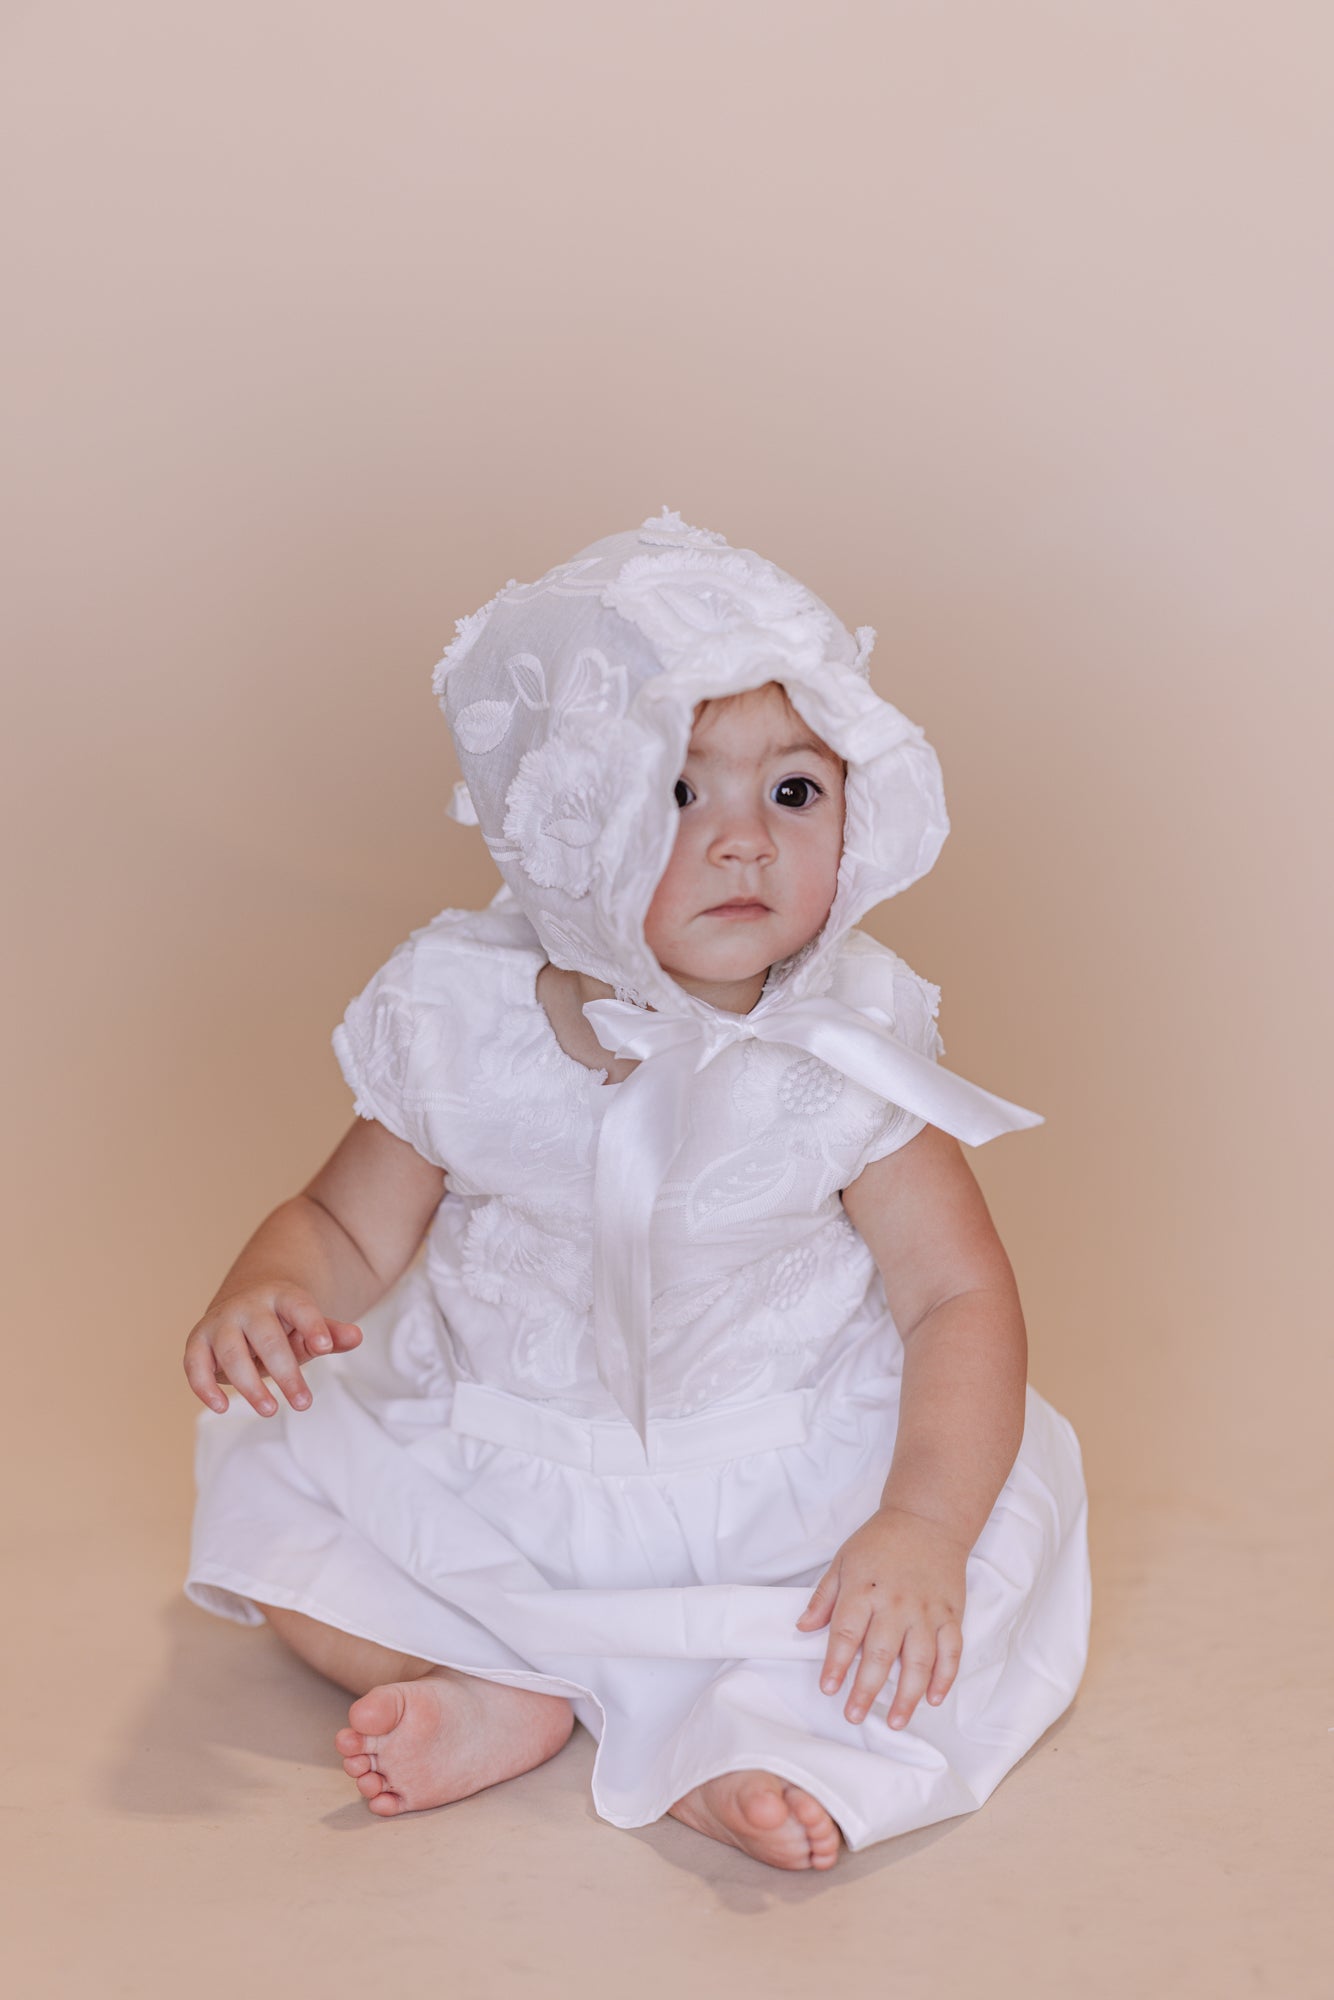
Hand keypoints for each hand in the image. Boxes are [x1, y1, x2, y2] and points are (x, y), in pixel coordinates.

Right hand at [183, 1284, 362, 1417]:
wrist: (245, 1305)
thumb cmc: (284, 1325)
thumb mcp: (309, 1327)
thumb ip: (331, 1333)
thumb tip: (356, 1337)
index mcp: (281, 1296)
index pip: (299, 1307)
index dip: (312, 1326)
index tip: (326, 1348)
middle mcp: (247, 1306)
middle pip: (266, 1337)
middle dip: (285, 1372)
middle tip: (304, 1404)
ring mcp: (220, 1322)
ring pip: (231, 1352)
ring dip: (249, 1384)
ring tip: (270, 1409)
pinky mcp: (198, 1342)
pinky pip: (195, 1364)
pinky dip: (204, 1386)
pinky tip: (222, 1407)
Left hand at [795, 1505, 966, 1729]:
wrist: (928, 1519)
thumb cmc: (881, 1541)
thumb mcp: (843, 1560)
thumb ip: (824, 1597)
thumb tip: (803, 1628)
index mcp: (864, 1589)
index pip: (847, 1633)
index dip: (836, 1664)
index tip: (828, 1688)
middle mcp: (896, 1603)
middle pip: (880, 1654)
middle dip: (866, 1689)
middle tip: (854, 1715)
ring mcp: (926, 1611)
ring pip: (918, 1661)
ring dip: (907, 1695)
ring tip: (895, 1720)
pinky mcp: (951, 1614)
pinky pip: (951, 1651)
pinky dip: (945, 1677)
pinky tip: (933, 1698)